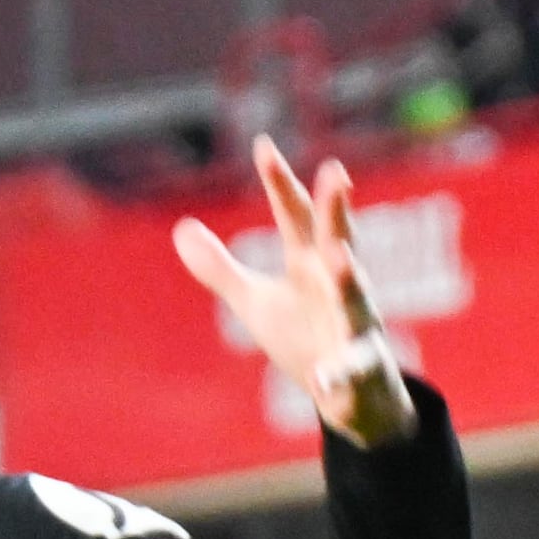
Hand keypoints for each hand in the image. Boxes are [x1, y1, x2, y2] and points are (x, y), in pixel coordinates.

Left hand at [173, 138, 412, 446]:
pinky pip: (351, 368)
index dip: (279, 182)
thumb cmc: (302, 335)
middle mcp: (337, 282)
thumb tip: (181, 228)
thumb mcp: (254, 300)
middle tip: (335, 172)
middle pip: (336, 238)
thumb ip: (219, 267)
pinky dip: (341, 372)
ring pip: (354, 297)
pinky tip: (327, 379)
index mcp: (309, 262)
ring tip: (340, 258)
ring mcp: (352, 322)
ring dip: (348, 277)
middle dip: (335, 209)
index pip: (294, 215)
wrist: (349, 392)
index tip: (263, 145)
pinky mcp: (358, 366)